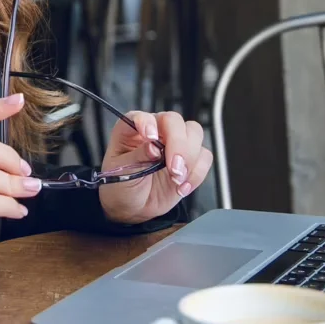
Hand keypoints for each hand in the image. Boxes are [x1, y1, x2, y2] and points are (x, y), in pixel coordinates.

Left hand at [97, 110, 212, 224]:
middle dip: (178, 143)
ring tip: (176, 179)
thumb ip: (136, 157)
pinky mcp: (189, 160)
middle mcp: (155, 130)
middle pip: (174, 121)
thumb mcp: (120, 172)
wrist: (132, 207)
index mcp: (132, 128)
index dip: (148, 123)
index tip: (151, 137)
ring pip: (194, 133)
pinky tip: (182, 187)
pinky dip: (197, 173)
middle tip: (173, 168)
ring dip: (190, 158)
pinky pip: (204, 157)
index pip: (142, 116)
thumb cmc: (120, 184)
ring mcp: (174, 143)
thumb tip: (153, 146)